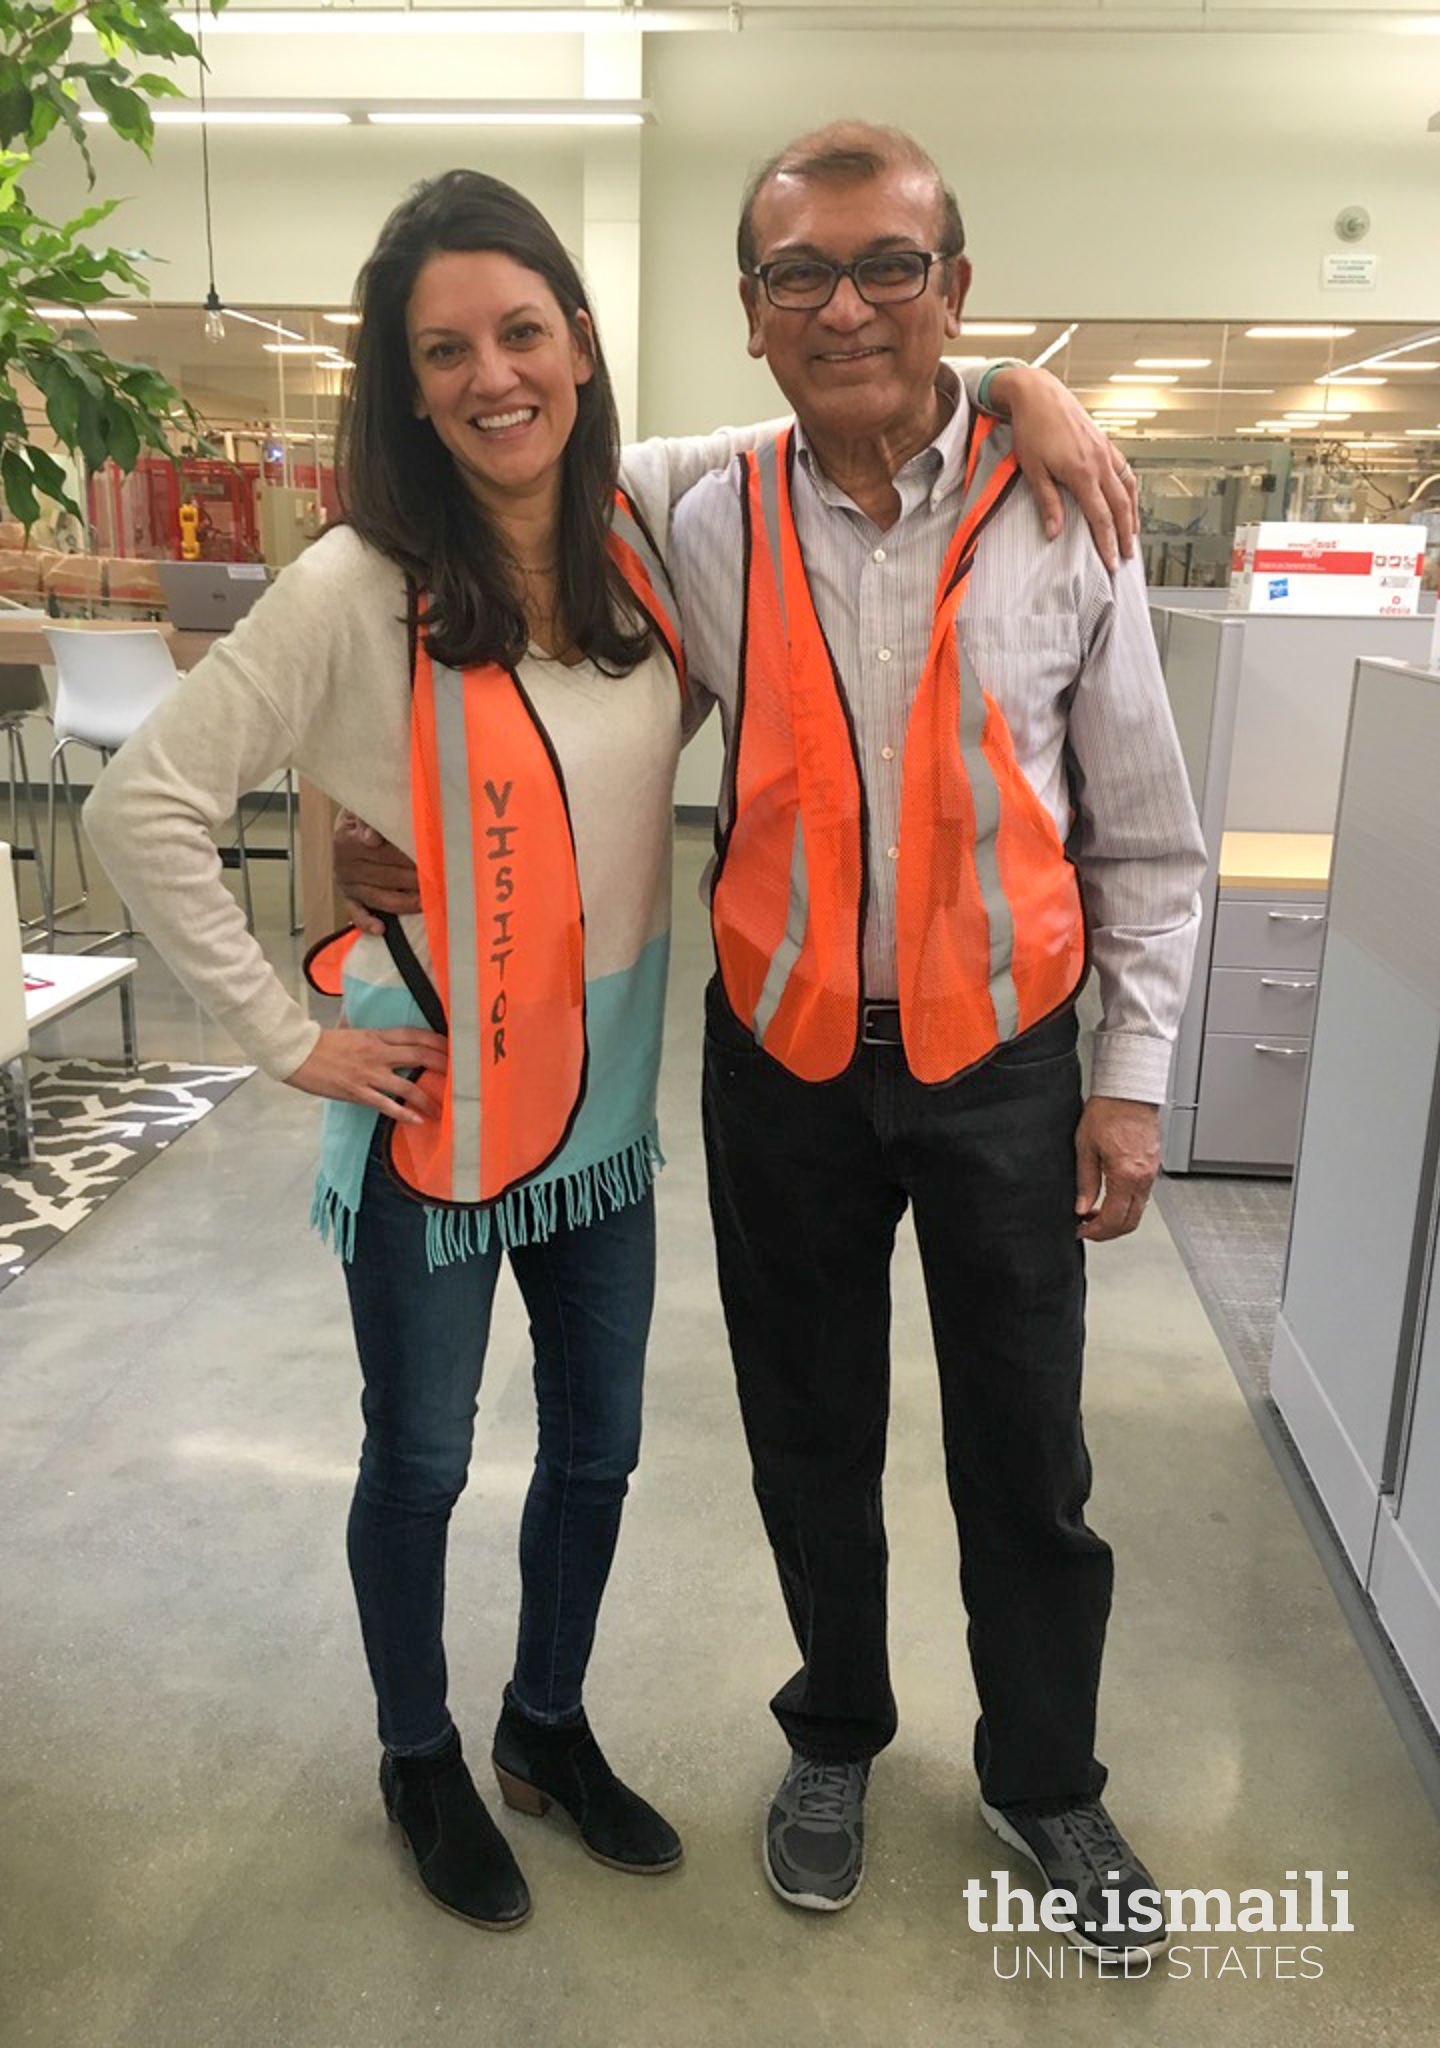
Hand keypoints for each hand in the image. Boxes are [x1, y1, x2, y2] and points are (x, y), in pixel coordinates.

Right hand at [286, 1023, 447, 1123]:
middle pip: (420, 1055)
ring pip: (408, 1085)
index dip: (438, 1041)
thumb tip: (382, 1034)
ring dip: (428, 1098)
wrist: (296, 1052)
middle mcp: (377, 1052)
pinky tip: (418, 1120)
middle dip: (444, 1065)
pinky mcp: (357, 1091)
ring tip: (443, 1109)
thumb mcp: (350, 1031)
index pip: (415, 1035)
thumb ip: (371, 1035)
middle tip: (460, 1076)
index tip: (454, 1048)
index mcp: (377, 1035)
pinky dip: (404, 1113)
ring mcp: (368, 1073)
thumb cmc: (321, 1043)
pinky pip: (386, 1104)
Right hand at [333, 807, 421, 934]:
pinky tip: (381, 929)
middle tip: (440, 883)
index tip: (431, 862)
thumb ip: (370, 819)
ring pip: (378, 897)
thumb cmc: (367, 813)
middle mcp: (344, 864)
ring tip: (427, 902)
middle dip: (415, 880)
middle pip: (386, 876)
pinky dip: (367, 923)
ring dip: (404, 902)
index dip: (410, 858)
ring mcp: (346, 883)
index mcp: (347, 839)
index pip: (385, 852)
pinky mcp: (348, 897)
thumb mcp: (365, 808)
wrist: (350, 822)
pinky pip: (356, 913)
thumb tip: (372, 838)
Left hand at [986, 364, 1137, 571]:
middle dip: (1124, 535)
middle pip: (1120, 507)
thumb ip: (1048, 503)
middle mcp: (1100, 463)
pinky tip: (1130, 500)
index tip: (1110, 563)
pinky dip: (1130, 489)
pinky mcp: (1104, 443)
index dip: (1107, 543)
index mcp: (1082, 473)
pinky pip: (1125, 470)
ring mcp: (1105, 451)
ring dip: (1132, 514)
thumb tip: (1054, 533)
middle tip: (1127, 557)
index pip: (1101, 517)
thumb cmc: (1032, 428)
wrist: (1038, 394)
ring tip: (1133, 535)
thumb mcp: (1034, 470)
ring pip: (1128, 489)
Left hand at [1073, 1095, 1159, 1241]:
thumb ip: (1085, 1181)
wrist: (1129, 1091)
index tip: (1082, 1231)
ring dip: (1118, 1219)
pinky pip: (1143, 1196)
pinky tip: (1112, 1198)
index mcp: (1126, 1175)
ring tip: (1096, 1214)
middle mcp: (1143, 1178)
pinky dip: (1127, 1205)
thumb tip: (1081, 1207)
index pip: (1113, 1219)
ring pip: (1138, 1211)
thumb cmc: (1108, 1111)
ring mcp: (1151, 1172)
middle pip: (1130, 1222)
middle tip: (1088, 1229)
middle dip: (1108, 1232)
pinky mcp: (1153, 1166)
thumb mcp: (1085, 1147)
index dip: (1096, 1232)